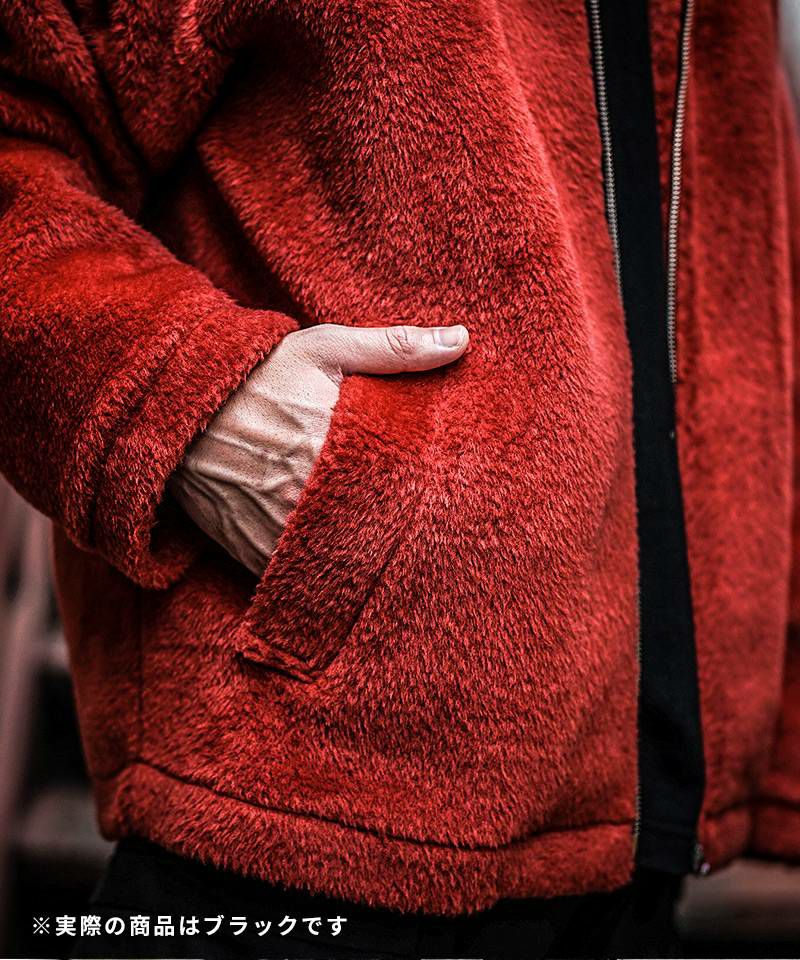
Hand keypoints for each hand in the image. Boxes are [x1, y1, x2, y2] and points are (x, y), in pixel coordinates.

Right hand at [168, 323, 468, 574]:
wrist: (179, 400)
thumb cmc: (260, 371)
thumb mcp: (326, 347)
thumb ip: (395, 347)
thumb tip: (462, 340)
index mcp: (333, 447)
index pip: (399, 490)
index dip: (424, 499)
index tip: (445, 498)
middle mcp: (304, 496)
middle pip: (372, 532)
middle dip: (397, 533)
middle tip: (429, 535)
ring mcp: (274, 528)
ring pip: (337, 562)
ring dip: (361, 559)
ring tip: (388, 555)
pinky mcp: (249, 548)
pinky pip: (295, 577)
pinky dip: (318, 576)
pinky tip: (341, 567)